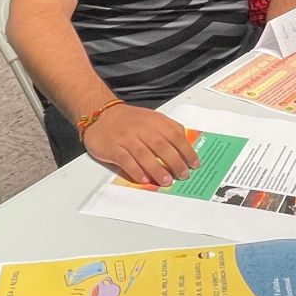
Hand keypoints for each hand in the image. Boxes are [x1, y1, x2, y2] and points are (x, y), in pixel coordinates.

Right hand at [81, 103, 199, 185]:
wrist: (101, 114)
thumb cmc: (130, 120)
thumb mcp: (152, 117)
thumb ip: (168, 129)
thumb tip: (186, 145)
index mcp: (154, 121)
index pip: (175, 135)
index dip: (186, 150)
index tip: (194, 164)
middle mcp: (141, 128)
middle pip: (162, 146)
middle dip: (175, 162)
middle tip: (183, 175)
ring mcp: (126, 138)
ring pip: (144, 154)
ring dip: (157, 169)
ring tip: (166, 181)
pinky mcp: (112, 148)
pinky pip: (125, 160)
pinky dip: (136, 171)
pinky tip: (144, 179)